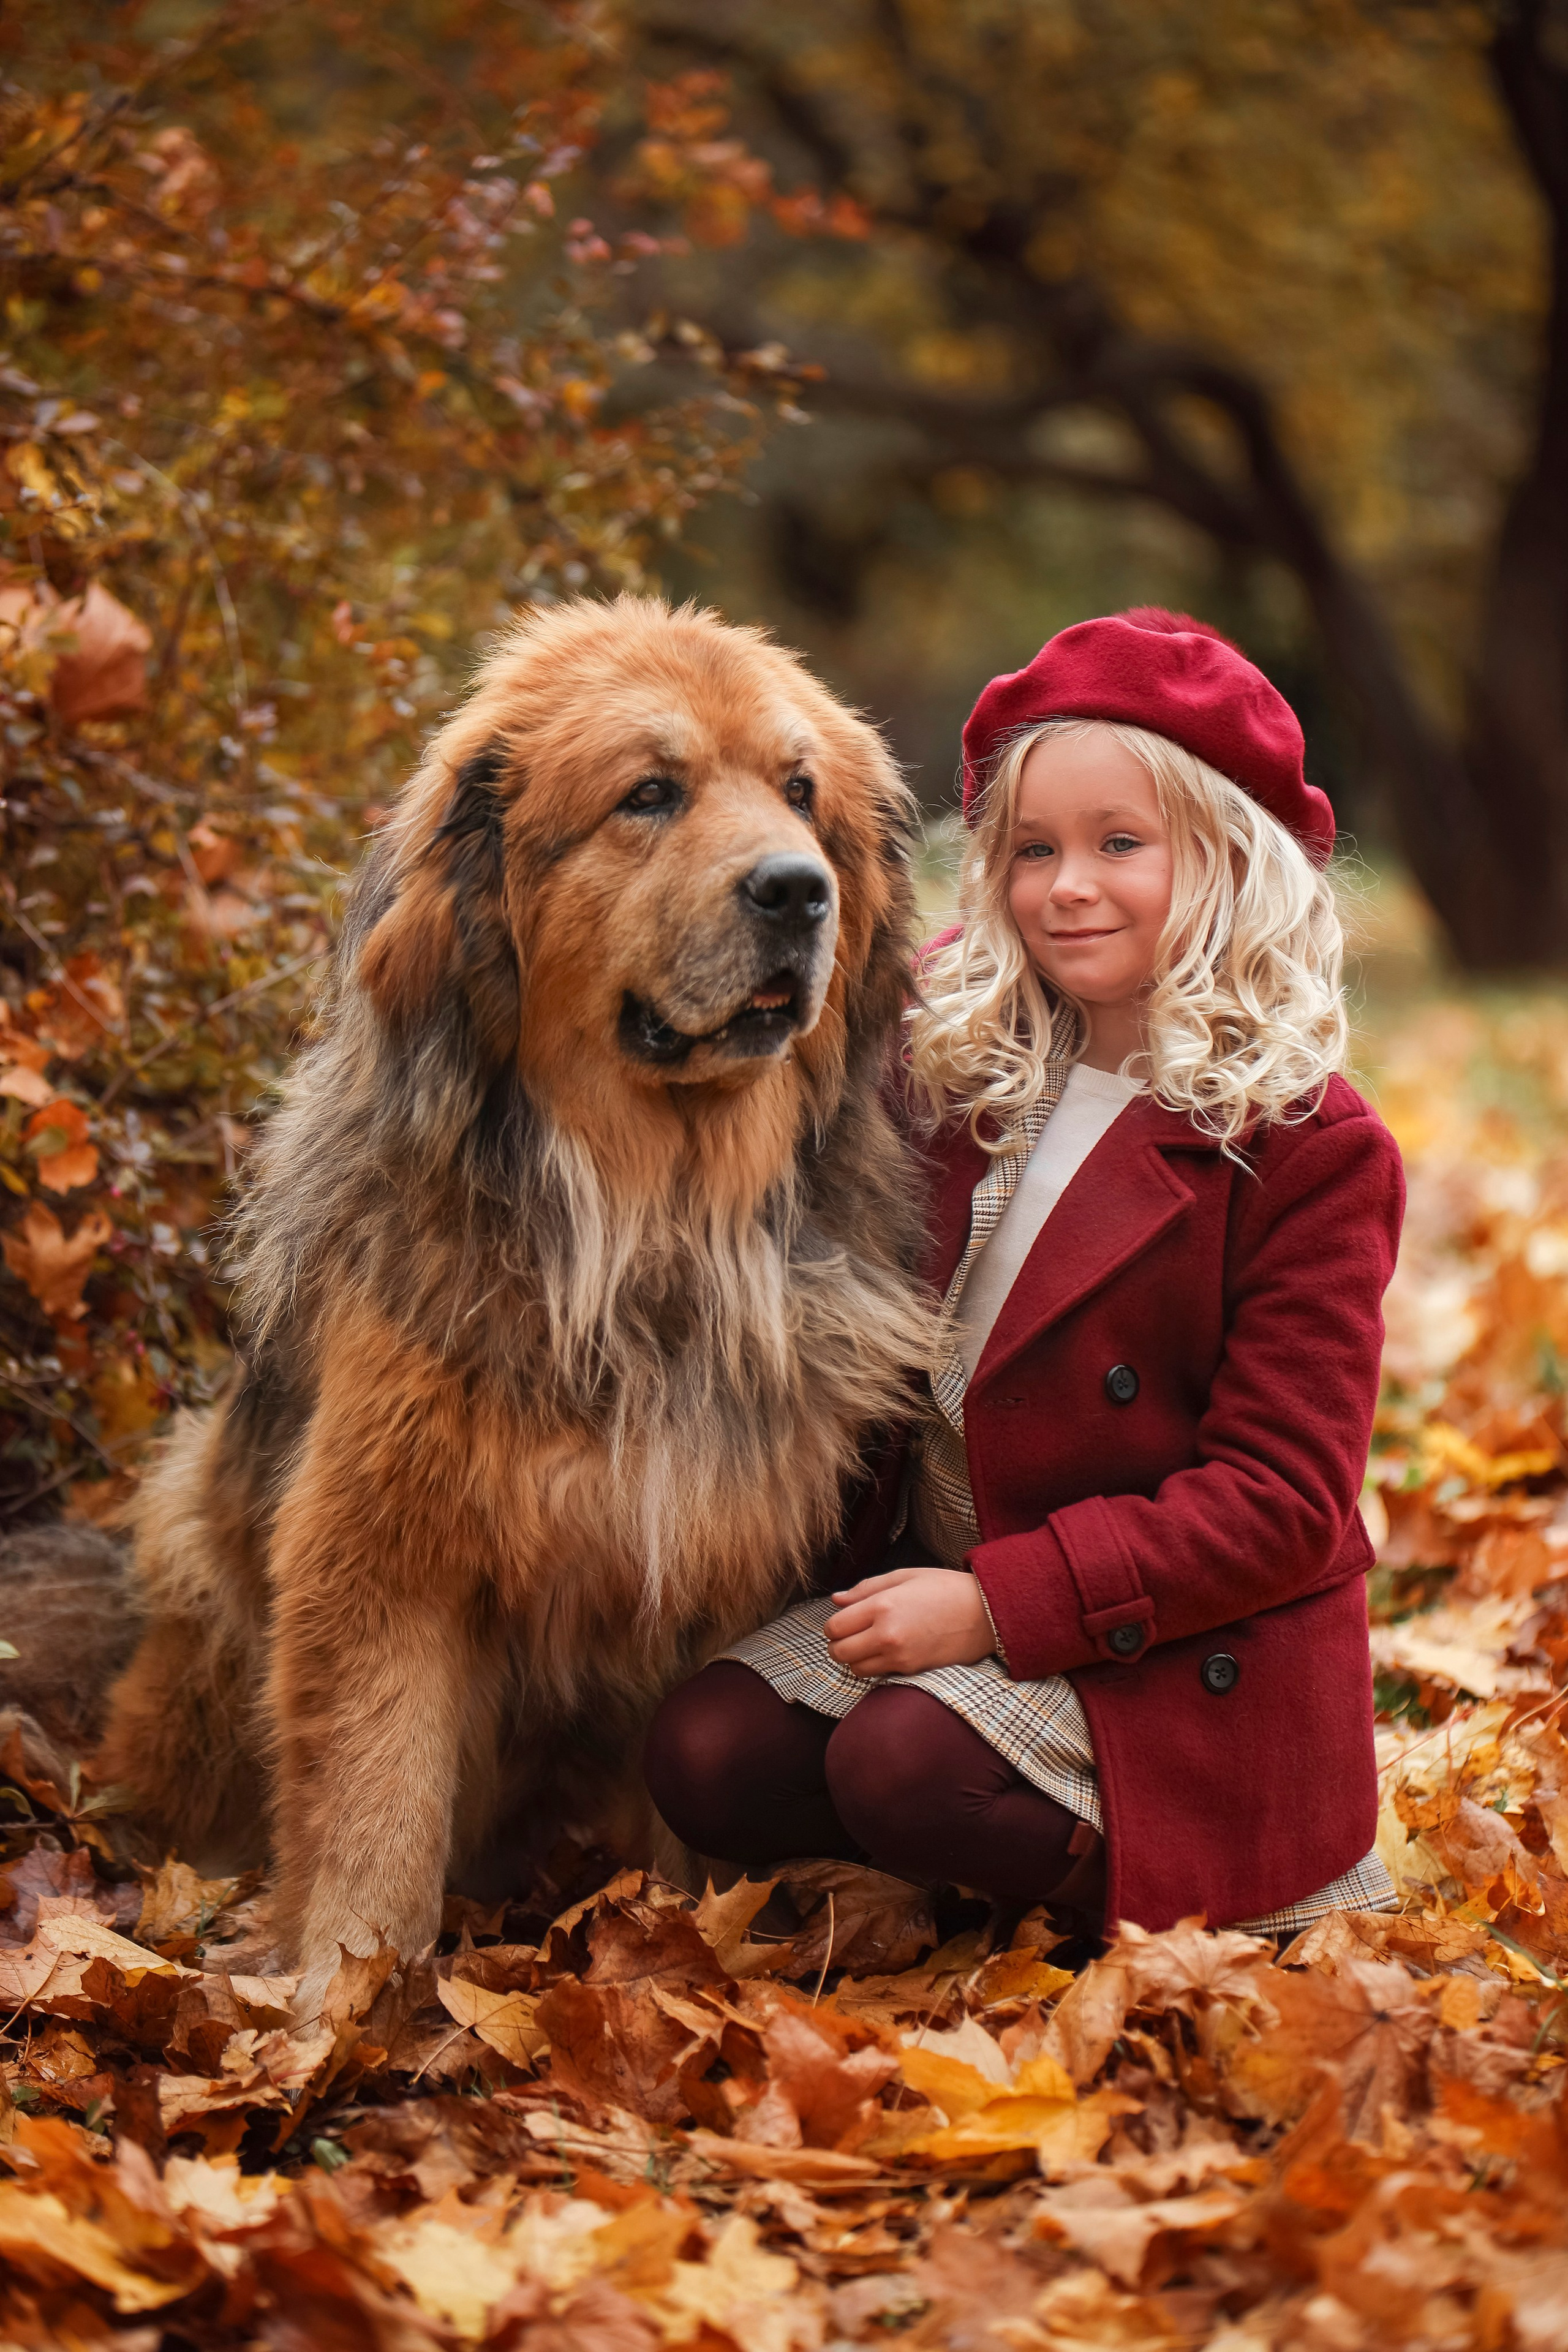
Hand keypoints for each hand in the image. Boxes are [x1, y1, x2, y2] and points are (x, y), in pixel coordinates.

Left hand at [825, 1566, 995, 1677]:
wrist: (984, 1614)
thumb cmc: (945, 1588)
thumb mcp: (904, 1576)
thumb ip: (865, 1589)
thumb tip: (836, 1600)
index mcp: (882, 1606)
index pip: (835, 1627)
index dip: (833, 1625)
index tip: (843, 1620)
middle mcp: (887, 1635)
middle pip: (839, 1653)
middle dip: (838, 1644)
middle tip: (850, 1634)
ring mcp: (899, 1657)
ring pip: (855, 1669)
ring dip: (855, 1658)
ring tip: (868, 1643)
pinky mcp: (911, 1670)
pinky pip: (877, 1675)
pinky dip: (874, 1666)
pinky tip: (886, 1651)